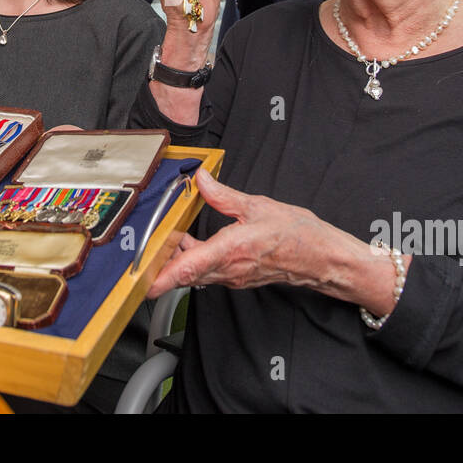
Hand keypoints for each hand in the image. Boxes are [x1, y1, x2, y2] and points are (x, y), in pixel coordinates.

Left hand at [147, 169, 395, 314]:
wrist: (322, 257)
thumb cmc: (297, 234)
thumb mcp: (257, 205)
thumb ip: (223, 195)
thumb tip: (202, 180)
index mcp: (230, 251)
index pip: (187, 269)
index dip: (161, 277)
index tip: (141, 281)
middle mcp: (228, 270)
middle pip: (183, 273)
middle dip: (161, 262)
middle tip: (143, 246)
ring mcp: (232, 276)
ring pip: (194, 273)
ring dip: (178, 259)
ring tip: (167, 237)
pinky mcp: (237, 276)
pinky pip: (207, 271)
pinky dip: (194, 259)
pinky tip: (191, 242)